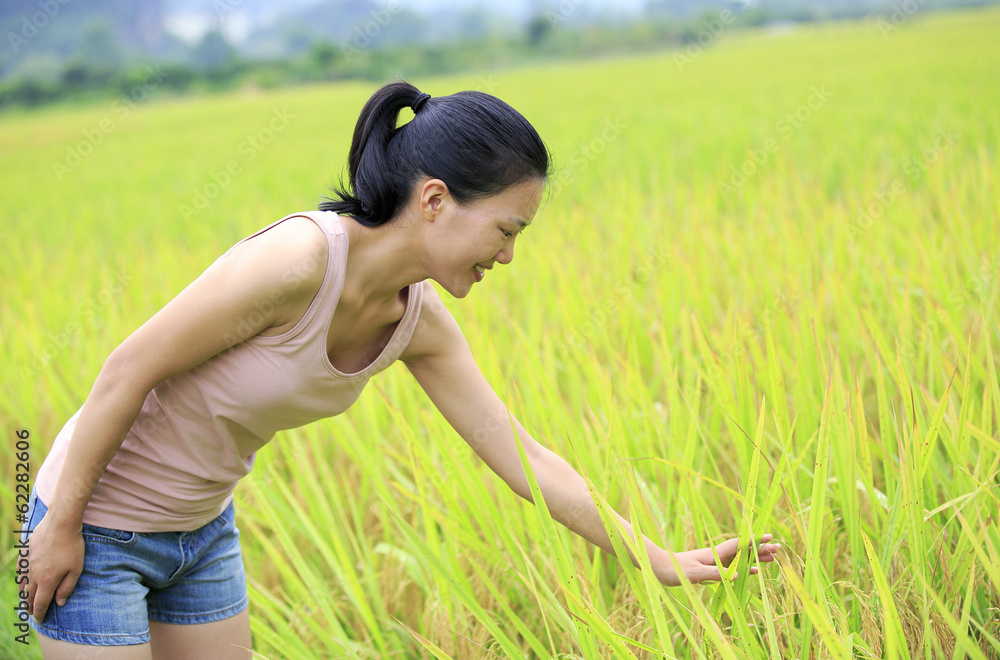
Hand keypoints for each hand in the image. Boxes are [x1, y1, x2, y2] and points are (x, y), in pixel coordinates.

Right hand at [26, 514, 84, 621]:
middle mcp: (34, 574)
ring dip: (24, 594)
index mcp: (47, 581)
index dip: (40, 613)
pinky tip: (22, 579)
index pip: (40, 603)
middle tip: (31, 613)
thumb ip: (67, 587)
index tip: (40, 620)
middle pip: (29, 596)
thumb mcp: (76, 569)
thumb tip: (59, 603)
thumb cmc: (72, 546)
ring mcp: (28, 563)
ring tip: (26, 599)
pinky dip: (20, 578)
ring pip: (22, 584)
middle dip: (30, 606)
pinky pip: (20, 569)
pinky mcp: (25, 552)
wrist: (61, 523)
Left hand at [654, 534, 781, 586]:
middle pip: (744, 550)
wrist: (658, 567)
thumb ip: (714, 574)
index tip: (769, 537)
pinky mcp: (711, 569)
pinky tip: (754, 571)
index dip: (754, 541)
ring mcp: (715, 561)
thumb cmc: (675, 570)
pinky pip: (733, 567)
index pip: (739, 545)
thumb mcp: (694, 574)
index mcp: (715, 553)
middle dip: (761, 549)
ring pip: (741, 558)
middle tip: (779, 548)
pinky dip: (746, 568)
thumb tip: (736, 575)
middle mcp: (717, 555)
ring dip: (756, 558)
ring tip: (773, 559)